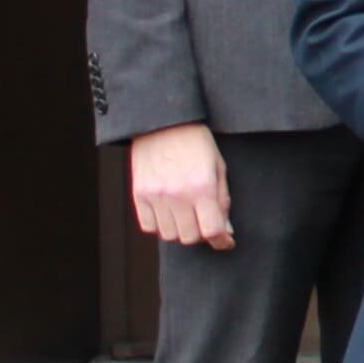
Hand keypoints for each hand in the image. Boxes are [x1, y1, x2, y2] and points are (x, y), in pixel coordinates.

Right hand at [130, 123, 233, 248]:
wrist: (163, 122)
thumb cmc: (196, 143)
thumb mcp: (218, 167)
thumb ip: (222, 201)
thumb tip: (225, 232)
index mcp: (202, 186)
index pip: (212, 230)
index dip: (222, 240)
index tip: (224, 240)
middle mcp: (177, 194)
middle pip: (190, 237)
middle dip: (200, 233)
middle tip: (203, 220)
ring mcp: (156, 195)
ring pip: (169, 235)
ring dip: (180, 230)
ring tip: (185, 214)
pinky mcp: (139, 194)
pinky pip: (149, 227)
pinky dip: (160, 225)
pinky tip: (168, 211)